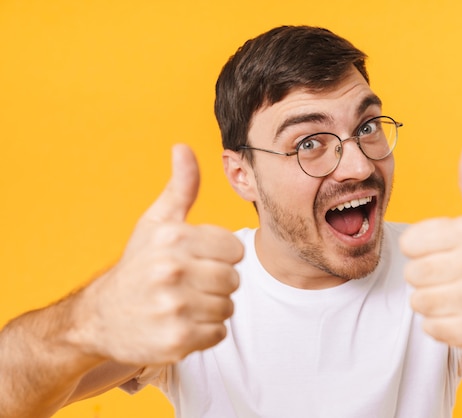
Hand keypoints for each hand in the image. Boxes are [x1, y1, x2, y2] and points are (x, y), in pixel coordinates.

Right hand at [74, 144, 243, 364]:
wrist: (99, 317)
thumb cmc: (137, 265)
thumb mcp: (155, 222)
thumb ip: (180, 187)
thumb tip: (184, 148)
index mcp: (173, 238)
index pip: (235, 249)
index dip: (221, 257)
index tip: (200, 260)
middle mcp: (172, 270)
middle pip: (233, 280)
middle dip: (216, 283)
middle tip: (190, 285)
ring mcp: (173, 308)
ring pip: (227, 307)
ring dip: (211, 308)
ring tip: (184, 303)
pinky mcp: (176, 340)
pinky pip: (217, 333)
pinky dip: (204, 332)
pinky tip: (181, 323)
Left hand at [399, 133, 461, 360]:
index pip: (410, 242)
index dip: (423, 249)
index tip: (445, 252)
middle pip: (412, 273)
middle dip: (428, 277)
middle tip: (454, 277)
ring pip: (418, 302)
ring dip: (434, 302)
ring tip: (460, 297)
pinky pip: (431, 328)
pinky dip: (444, 326)